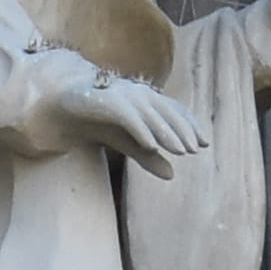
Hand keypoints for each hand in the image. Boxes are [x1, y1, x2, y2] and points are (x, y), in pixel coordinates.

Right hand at [62, 75, 210, 177]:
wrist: (66, 107)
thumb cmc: (101, 121)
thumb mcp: (128, 142)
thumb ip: (148, 156)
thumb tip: (172, 175)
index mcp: (147, 100)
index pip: (175, 111)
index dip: (190, 125)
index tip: (204, 144)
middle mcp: (139, 94)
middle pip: (168, 111)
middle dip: (183, 130)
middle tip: (194, 150)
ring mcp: (124, 96)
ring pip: (152, 113)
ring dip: (168, 132)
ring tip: (181, 150)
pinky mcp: (108, 102)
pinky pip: (129, 116)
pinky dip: (142, 129)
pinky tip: (151, 146)